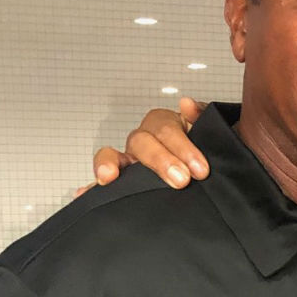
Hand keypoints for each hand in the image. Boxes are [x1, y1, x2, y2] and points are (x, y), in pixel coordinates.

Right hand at [75, 98, 208, 195]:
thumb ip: (203, 116)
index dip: (183, 148)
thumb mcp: (212, 132)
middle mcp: (145, 140)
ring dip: (109, 164)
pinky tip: (84, 192)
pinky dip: (92, 186)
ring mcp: (131, 160)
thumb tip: (187, 104)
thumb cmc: (207, 150)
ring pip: (114, 156)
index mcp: (166, 126)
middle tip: (181, 180)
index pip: (166, 129)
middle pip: (142, 142)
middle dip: (160, 161)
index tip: (200, 169)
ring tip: (108, 176)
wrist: (208, 173)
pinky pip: (103, 181)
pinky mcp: (124, 181)